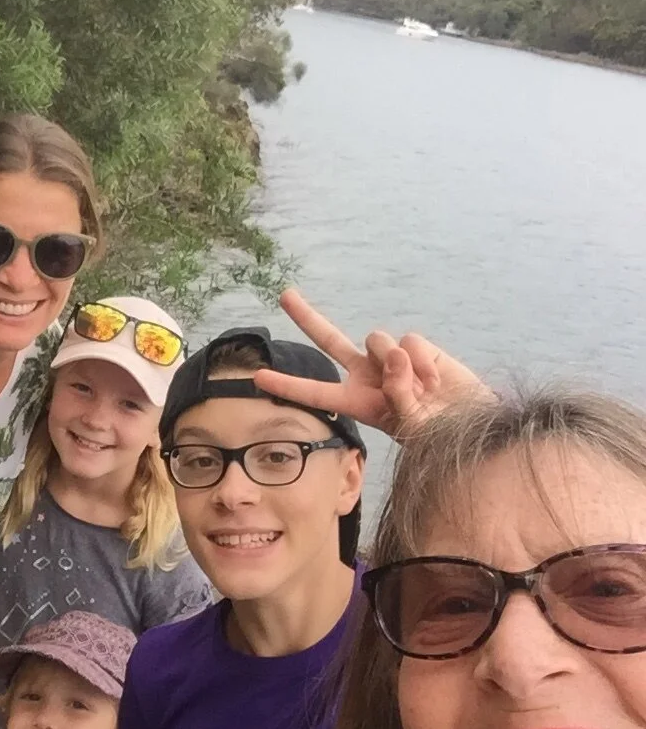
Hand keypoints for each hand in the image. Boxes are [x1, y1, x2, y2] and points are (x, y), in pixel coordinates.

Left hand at [253, 289, 492, 439]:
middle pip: (330, 339)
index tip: (256, 377)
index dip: (287, 385)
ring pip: (375, 338)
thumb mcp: (412, 426)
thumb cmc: (438, 434)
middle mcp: (367, 375)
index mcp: (357, 401)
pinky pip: (408, 341)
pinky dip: (421, 362)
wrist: (473, 423)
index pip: (315, 391)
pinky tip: (435, 383)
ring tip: (422, 391)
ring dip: (396, 363)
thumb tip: (393, 356)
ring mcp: (390, 358)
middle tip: (284, 294)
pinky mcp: (416, 346)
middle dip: (307, 316)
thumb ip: (398, 394)